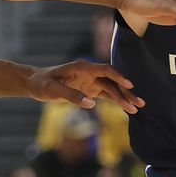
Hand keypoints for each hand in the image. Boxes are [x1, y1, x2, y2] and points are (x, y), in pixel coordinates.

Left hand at [27, 60, 144, 113]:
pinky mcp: (90, 89)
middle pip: (113, 81)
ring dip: (123, 98)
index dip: (118, 77)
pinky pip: (106, 94)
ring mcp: (91, 81)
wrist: (35, 83)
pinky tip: (126, 107)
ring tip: (136, 108)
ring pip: (112, 89)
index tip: (129, 85)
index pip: (105, 70)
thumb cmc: (42, 84)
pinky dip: (116, 100)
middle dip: (126, 92)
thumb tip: (91, 103)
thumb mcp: (53, 89)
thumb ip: (72, 96)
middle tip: (139, 103)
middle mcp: (90, 73)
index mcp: (83, 67)